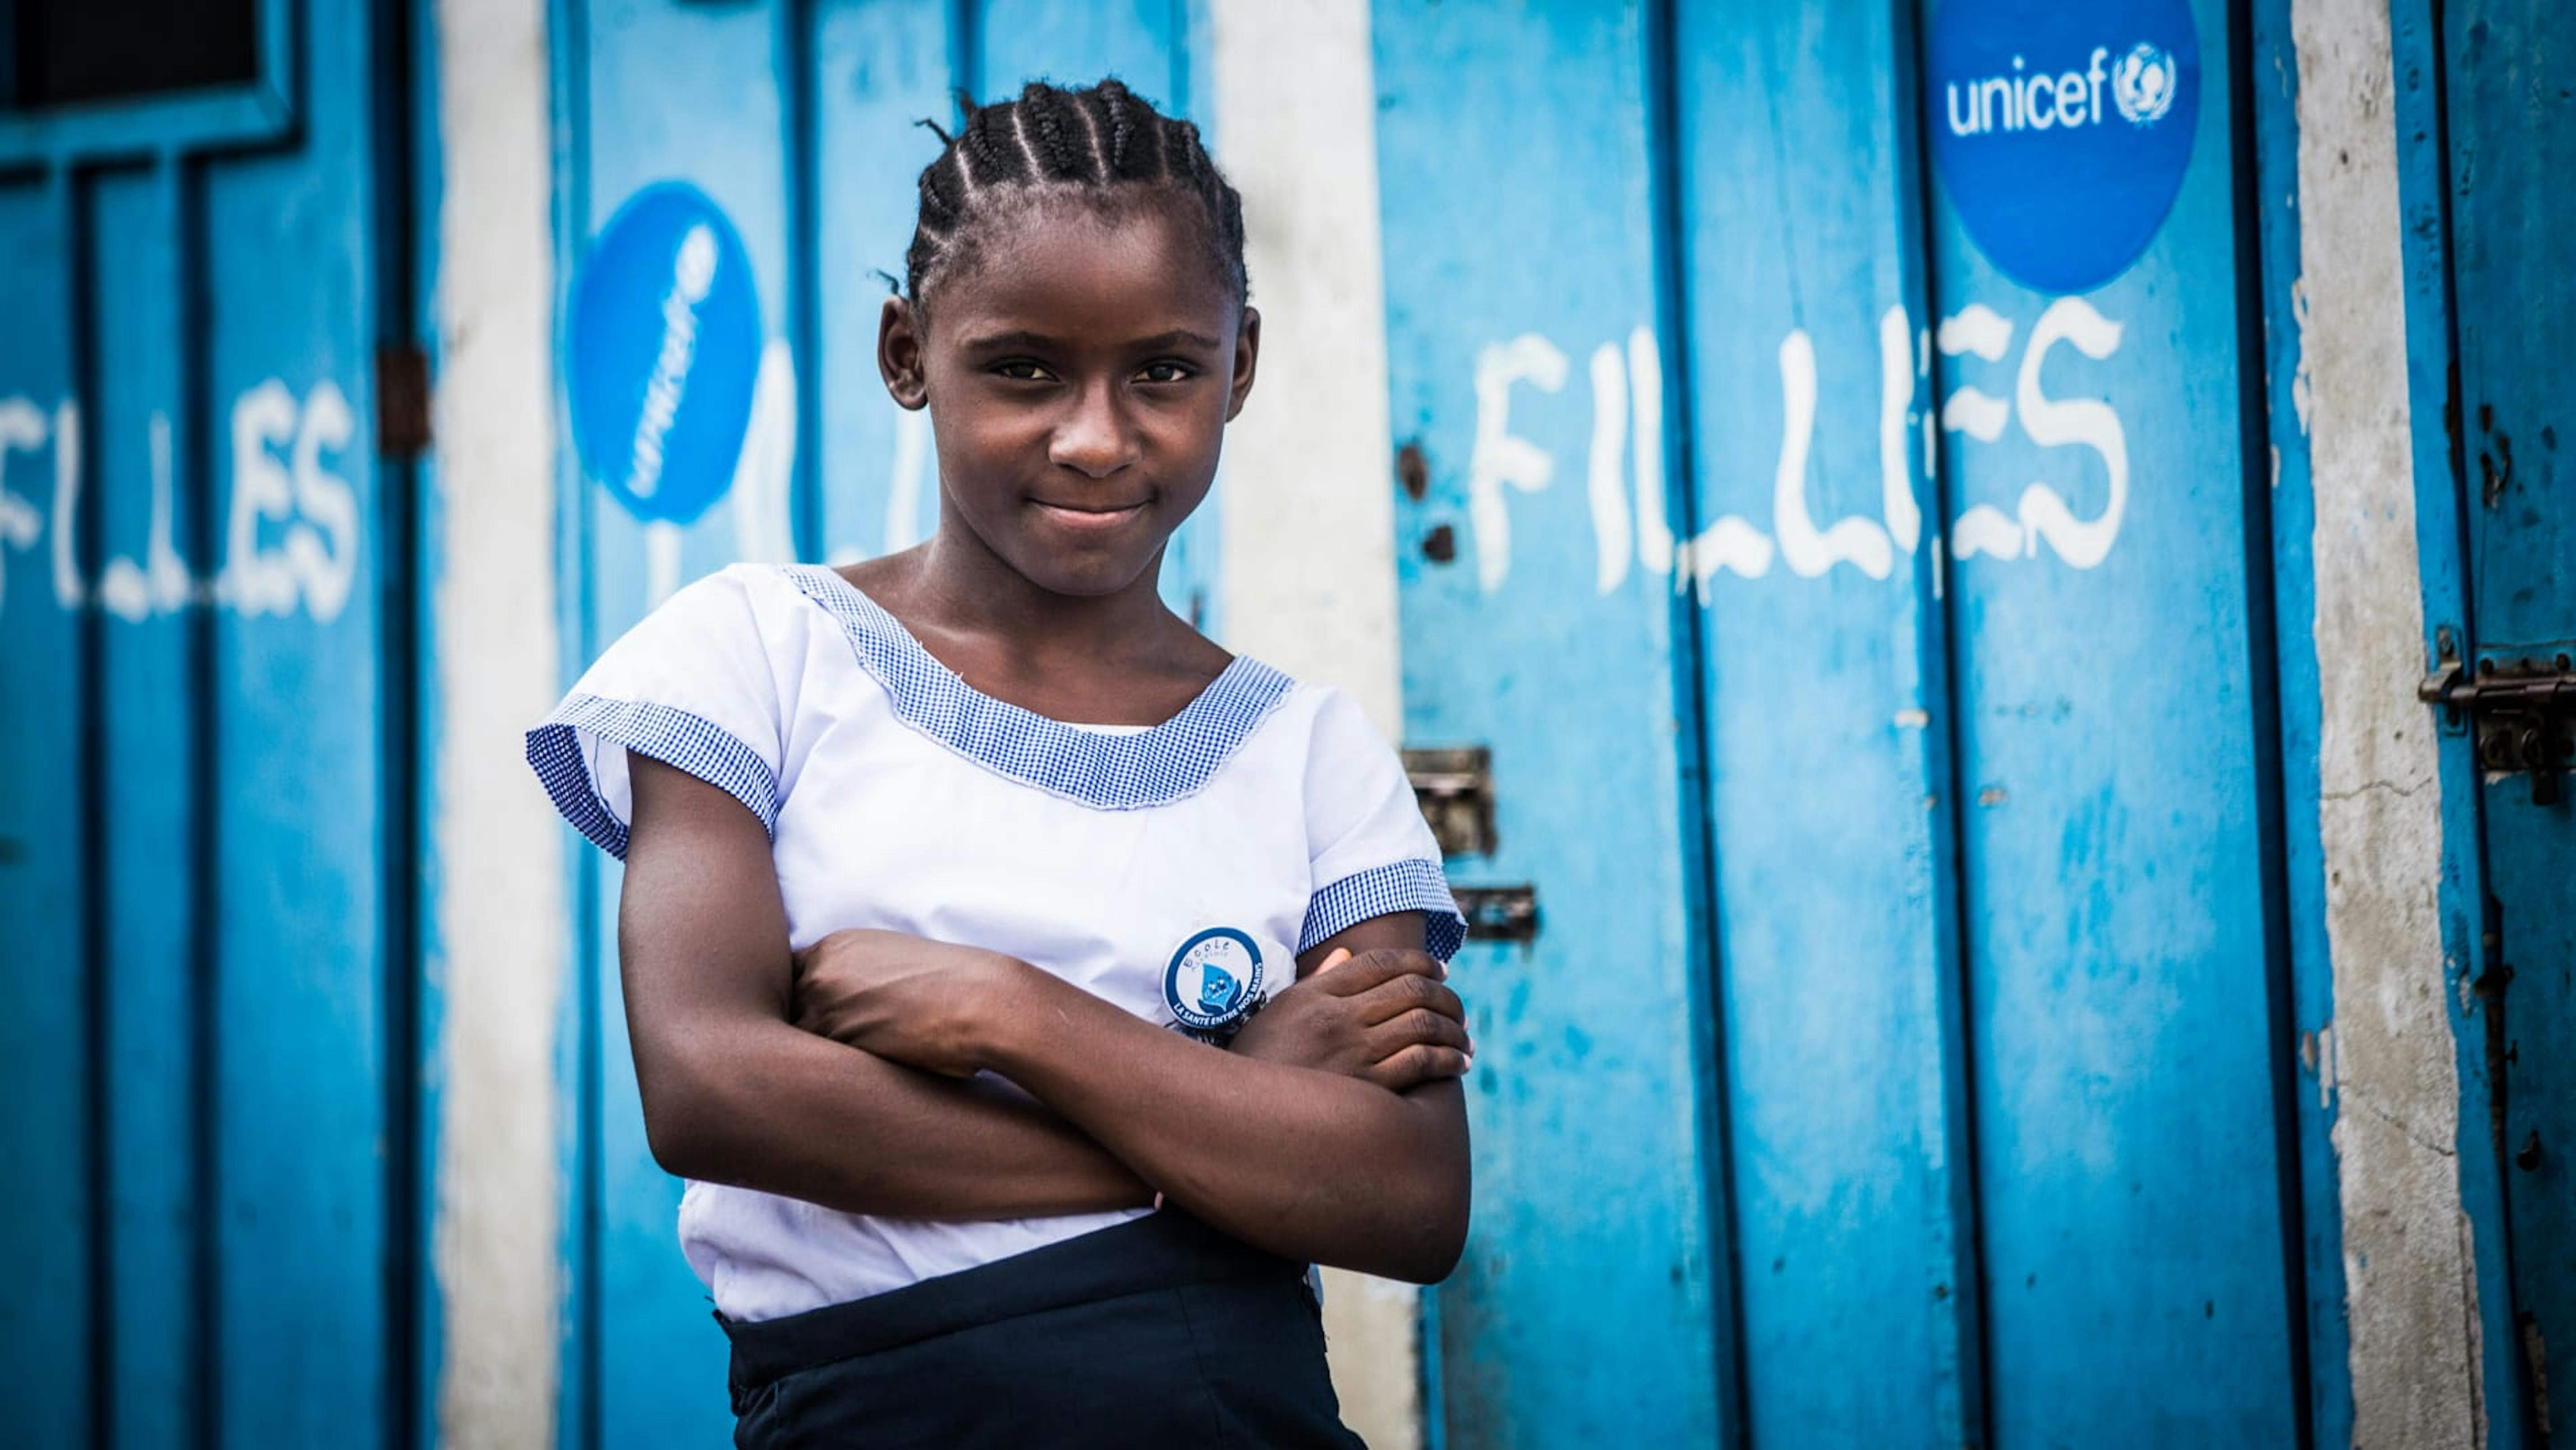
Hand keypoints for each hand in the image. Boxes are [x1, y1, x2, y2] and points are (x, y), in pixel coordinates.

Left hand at [790, 928, 1027, 1076]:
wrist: (985, 1003)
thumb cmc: (955, 988)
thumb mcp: (897, 964)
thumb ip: (857, 978)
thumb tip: (840, 1012)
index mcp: (837, 946)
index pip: (791, 979)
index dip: (800, 1006)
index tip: (813, 1024)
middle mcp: (822, 970)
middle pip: (784, 1011)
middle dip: (798, 1034)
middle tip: (813, 1058)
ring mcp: (824, 1004)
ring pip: (794, 1042)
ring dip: (808, 1061)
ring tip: (831, 1077)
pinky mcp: (836, 1040)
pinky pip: (811, 1066)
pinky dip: (823, 1078)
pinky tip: (848, 1084)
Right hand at [1228, 947, 1471, 1092]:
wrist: (1234, 1116)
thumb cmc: (1256, 1065)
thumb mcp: (1278, 1013)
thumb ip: (1316, 983)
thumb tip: (1345, 957)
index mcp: (1315, 993)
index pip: (1380, 962)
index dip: (1420, 962)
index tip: (1442, 972)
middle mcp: (1336, 1016)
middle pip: (1411, 989)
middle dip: (1447, 997)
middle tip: (1459, 1010)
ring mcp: (1350, 1051)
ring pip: (1423, 1024)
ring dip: (1455, 1030)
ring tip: (1465, 1041)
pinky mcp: (1363, 1087)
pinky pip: (1421, 1062)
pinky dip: (1448, 1060)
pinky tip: (1458, 1065)